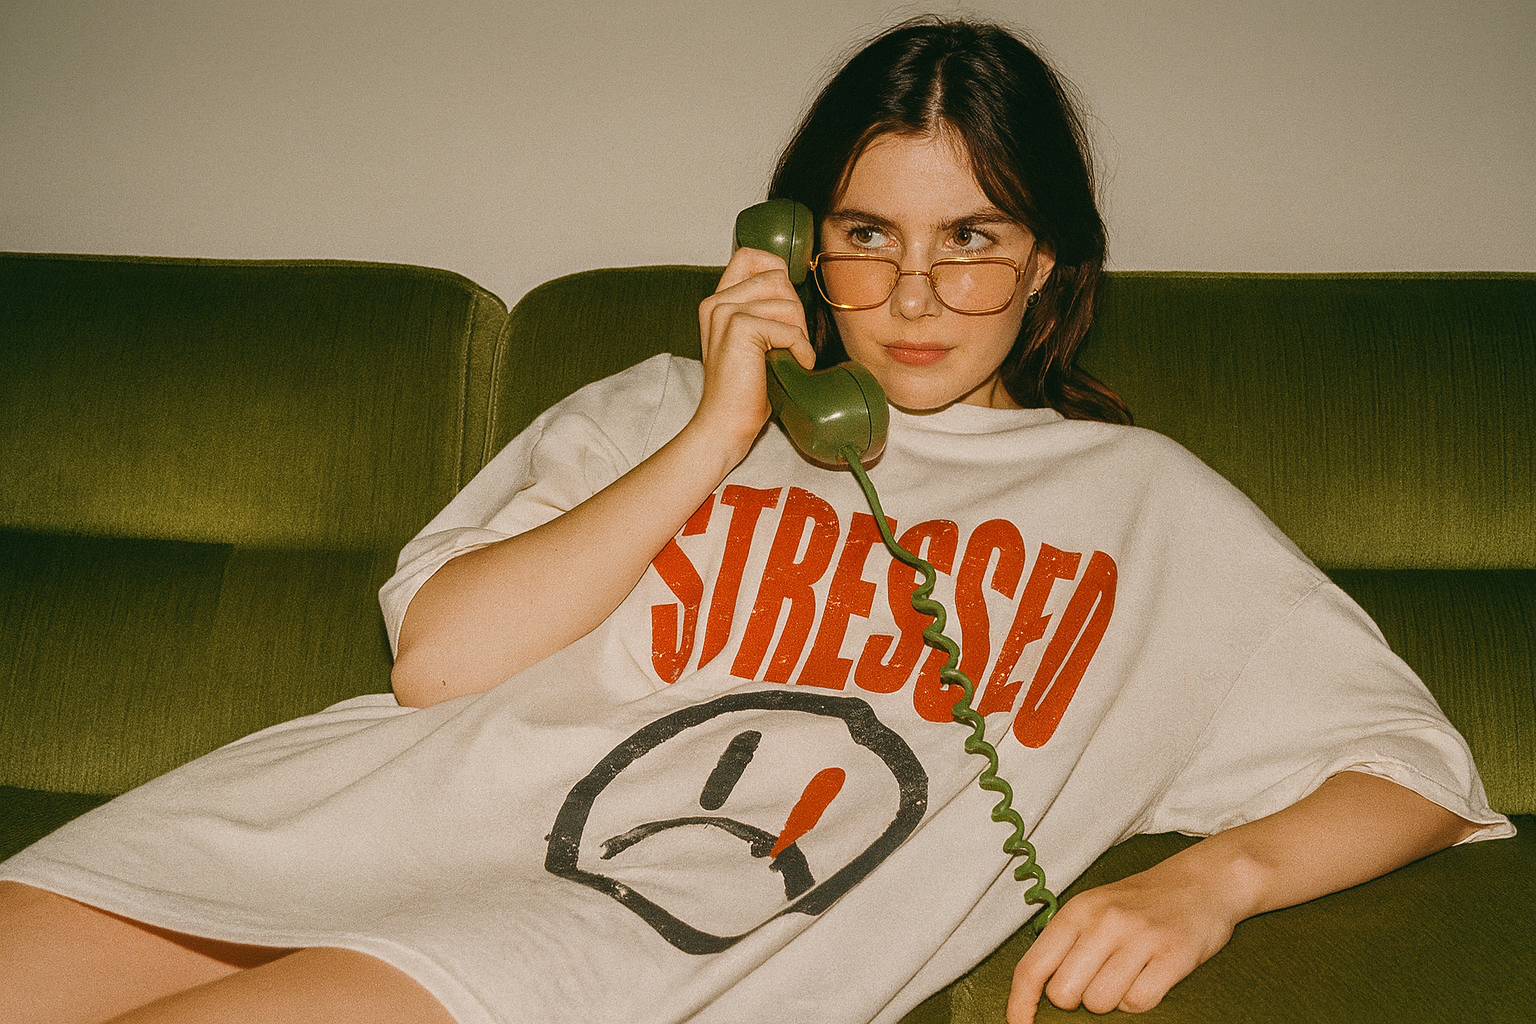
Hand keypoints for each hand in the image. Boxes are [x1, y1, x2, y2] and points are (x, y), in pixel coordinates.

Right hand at [692, 246, 816, 459]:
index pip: (750, 255)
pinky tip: (797, 365)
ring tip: (790, 356)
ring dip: (799, 331)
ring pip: (786, 301)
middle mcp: (717, 302)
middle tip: (791, 343)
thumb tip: (794, 289)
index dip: (777, 269)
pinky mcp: (739, 329)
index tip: (786, 303)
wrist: (725, 423)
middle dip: (795, 310)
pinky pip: (789, 328)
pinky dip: (801, 349)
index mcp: (717, 301)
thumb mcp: (751, 341)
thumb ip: (762, 311)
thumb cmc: (744, 390)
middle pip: (777, 278)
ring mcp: (725, 313)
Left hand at [1006, 859, 1245, 1021]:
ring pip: (1100, 1002)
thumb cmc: (1142, 901)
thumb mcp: (1095, 907)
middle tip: (1098, 979)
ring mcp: (1139, 938)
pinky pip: (1138, 1002)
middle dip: (1076, 1000)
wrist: (1204, 881)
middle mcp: (1104, 922)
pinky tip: (1149, 977)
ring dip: (1111, 1000)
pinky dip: (1139, 1000)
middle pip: (1064, 994)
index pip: (1033, 966)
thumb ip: (1067, 942)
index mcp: (1078, 911)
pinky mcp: (1173, 956)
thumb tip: (1037, 991)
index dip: (1020, 1003)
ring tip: (1128, 974)